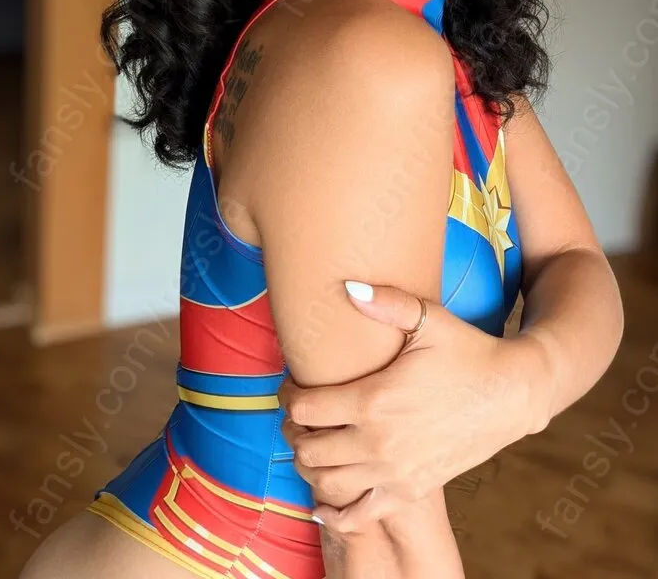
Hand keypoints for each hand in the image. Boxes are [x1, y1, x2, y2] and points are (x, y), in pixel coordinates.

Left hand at [278, 281, 545, 534]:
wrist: (512, 393)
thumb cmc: (468, 351)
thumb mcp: (429, 320)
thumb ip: (386, 303)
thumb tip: (348, 287)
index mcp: (375, 399)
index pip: (305, 407)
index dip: (289, 395)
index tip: (293, 385)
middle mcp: (379, 442)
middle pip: (308, 447)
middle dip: (294, 429)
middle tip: (299, 413)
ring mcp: (395, 472)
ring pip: (326, 482)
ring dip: (310, 464)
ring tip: (313, 442)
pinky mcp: (411, 489)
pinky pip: (360, 514)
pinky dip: (337, 510)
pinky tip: (325, 499)